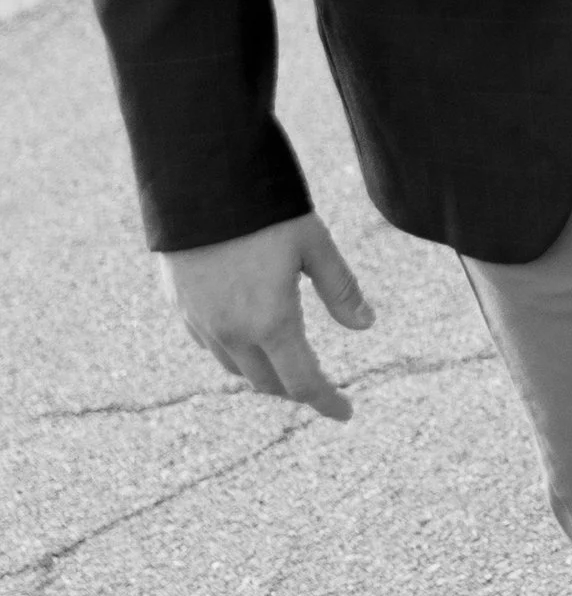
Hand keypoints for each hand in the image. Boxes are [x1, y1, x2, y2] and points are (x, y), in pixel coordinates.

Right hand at [157, 211, 373, 423]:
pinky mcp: (181, 308)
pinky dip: (235, 352)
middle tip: (320, 384)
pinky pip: (211, 346)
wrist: (196, 182)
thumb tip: (366, 325)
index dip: (327, 402)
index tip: (346, 413)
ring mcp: (201, 322)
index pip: (303, 382)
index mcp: (271, 321)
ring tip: (287, 361)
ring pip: (236, 368)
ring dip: (264, 372)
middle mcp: (232, 332)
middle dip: (296, 388)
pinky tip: (248, 335)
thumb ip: (341, 289)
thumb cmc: (265, 209)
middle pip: (268, 382)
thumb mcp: (315, 244)